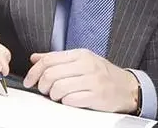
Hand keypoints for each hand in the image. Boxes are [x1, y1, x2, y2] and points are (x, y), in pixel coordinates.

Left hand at [23, 49, 138, 113]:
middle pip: (51, 74)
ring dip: (53, 95)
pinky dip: (66, 102)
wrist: (127, 88)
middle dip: (42, 86)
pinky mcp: (96, 96)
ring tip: (58, 96)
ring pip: (59, 88)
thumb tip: (35, 57)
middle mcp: (87, 65)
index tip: (30, 80)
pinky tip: (70, 100)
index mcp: (81, 54)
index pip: (49, 59)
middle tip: (45, 90)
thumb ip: (58, 59)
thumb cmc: (103, 74)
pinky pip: (71, 100)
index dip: (34, 71)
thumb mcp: (82, 60)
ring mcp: (93, 81)